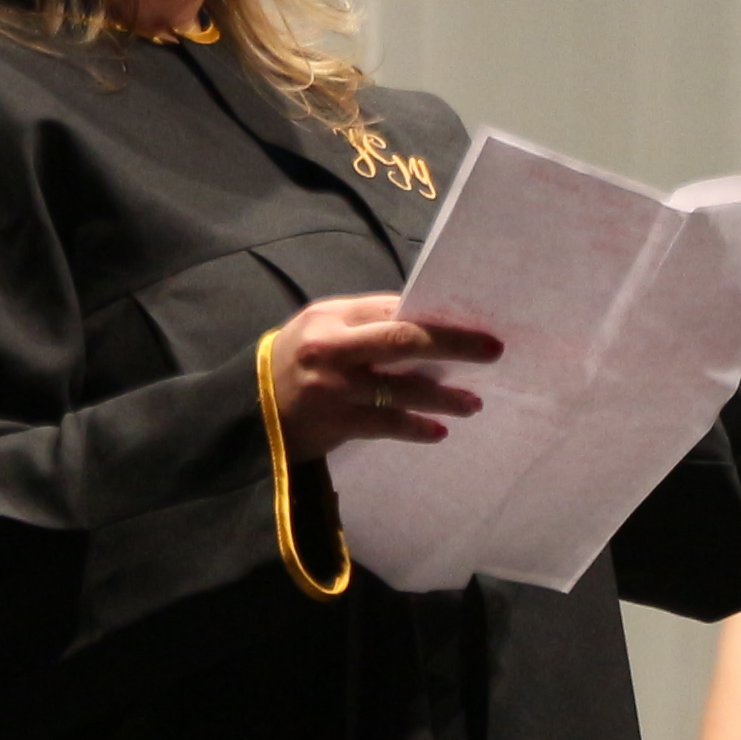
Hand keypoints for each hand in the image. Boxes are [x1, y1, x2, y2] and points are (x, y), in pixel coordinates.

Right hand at [264, 292, 494, 458]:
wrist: (248, 410)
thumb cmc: (295, 363)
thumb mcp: (320, 330)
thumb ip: (364, 323)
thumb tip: (425, 319)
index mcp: (330, 317)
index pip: (392, 308)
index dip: (436, 315)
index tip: (474, 321)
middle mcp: (332, 348)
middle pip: (404, 340)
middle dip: (453, 343)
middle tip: (492, 351)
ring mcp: (334, 388)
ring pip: (402, 389)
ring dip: (444, 397)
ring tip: (473, 403)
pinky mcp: (336, 423)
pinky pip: (388, 425)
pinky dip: (417, 428)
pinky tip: (439, 431)